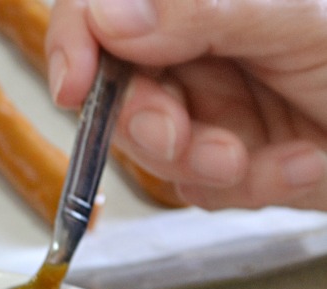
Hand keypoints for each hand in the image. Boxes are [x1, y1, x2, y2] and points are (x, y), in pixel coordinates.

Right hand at [45, 0, 326, 210]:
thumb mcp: (298, 14)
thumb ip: (202, 9)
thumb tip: (110, 17)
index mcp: (197, 5)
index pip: (102, 13)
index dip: (73, 44)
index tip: (71, 84)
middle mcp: (193, 53)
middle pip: (117, 96)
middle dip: (148, 126)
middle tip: (180, 137)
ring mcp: (209, 109)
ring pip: (156, 155)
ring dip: (202, 165)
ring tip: (255, 159)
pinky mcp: (228, 159)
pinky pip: (205, 188)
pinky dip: (251, 186)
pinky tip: (299, 165)